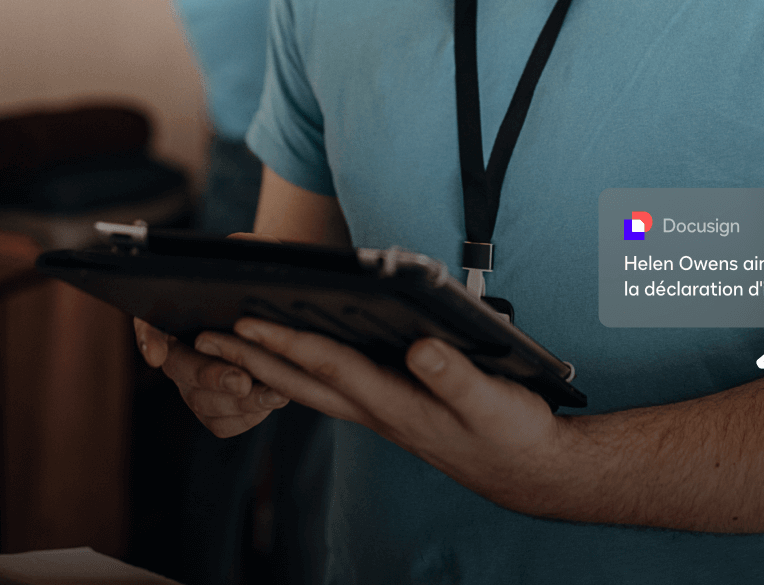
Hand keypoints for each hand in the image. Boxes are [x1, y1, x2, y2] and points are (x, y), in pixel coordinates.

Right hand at [133, 231, 288, 437]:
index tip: (156, 353)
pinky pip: (222, 423)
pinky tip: (271, 403)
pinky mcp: (216, 408)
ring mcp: (194, 384)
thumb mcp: (256, 255)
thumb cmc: (266, 275)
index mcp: (178, 312)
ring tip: (274, 393)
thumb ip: (243, 249)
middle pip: (180, 370)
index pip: (149, 323)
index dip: (148, 339)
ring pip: (202, 403)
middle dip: (210, 377)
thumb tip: (237, 247)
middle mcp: (179, 351)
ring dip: (238, 403)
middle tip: (242, 380)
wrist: (286, 306)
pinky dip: (247, 416)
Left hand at [194, 322, 571, 513]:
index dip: (287, 343)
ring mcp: (382, 415)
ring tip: (234, 346)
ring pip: (312, 389)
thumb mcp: (492, 402)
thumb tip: (419, 348)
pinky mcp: (394, 412)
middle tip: (205, 337)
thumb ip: (457, 377)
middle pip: (303, 382)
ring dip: (268, 367)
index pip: (331, 367)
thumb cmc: (511, 434)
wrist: (527, 472)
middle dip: (252, 358)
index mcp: (397, 405)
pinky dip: (303, 374)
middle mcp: (379, 412)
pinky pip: (334, 391)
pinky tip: (297, 363)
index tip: (245, 322)